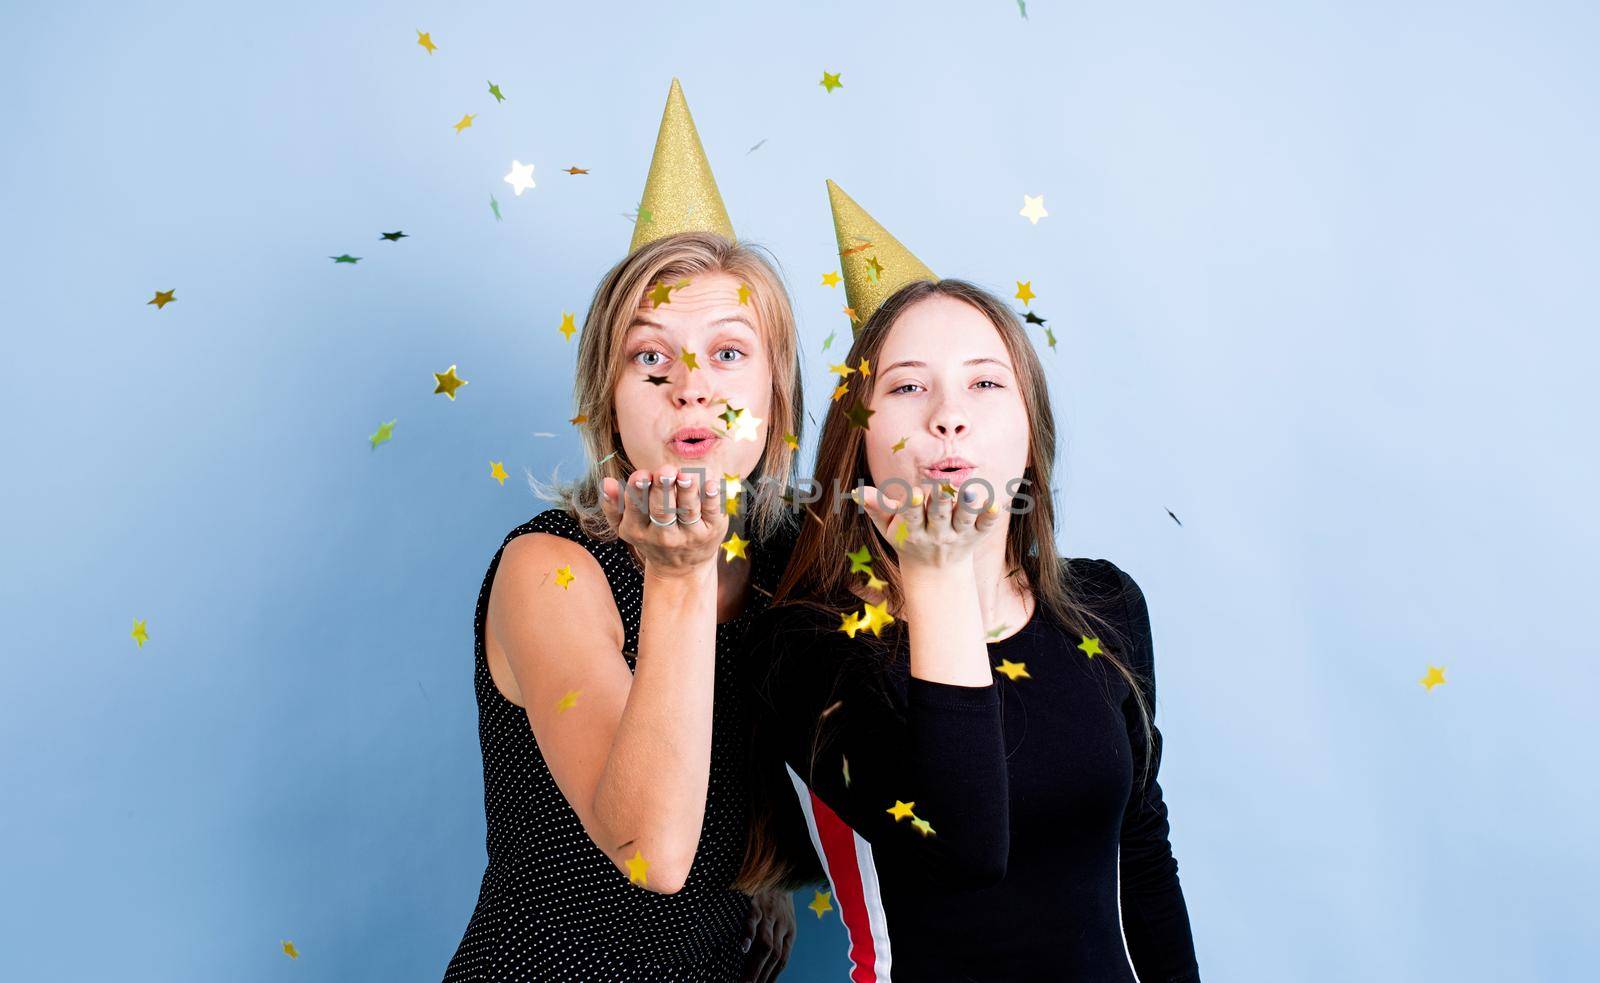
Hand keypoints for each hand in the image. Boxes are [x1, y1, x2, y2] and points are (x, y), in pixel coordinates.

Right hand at [599, 468, 728, 576]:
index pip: (636, 510)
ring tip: (686, 476)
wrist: (682, 568)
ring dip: (687, 492)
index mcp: (638, 531)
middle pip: (663, 511)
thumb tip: (606, 482)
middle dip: (663, 490)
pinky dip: (713, 499)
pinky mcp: (712, 531)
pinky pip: (712, 513)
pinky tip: (711, 484)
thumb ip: (613, 505)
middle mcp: (664, 536)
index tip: (641, 475)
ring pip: (688, 511)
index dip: (639, 492)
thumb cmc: (650, 536)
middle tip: (665, 472)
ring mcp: (690, 535)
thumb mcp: (626, 526)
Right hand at [740, 888, 794, 982]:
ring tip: (745, 981)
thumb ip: (777, 939)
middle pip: (774, 955)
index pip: (782, 960)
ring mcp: (769, 914)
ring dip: (755, 964)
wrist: (777, 868)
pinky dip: (749, 934)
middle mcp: (781, 924)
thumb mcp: (782, 919)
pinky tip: (743, 948)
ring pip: (765, 943)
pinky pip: (753, 920)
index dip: (772, 977)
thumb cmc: (776, 898)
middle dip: (761, 975)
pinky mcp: (757, 903)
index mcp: (789, 930)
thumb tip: (764, 964)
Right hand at [853, 479, 1003, 570]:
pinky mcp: (976, 534)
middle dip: (940, 503)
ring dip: (968, 507)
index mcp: (913, 530)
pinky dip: (990, 516)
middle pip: (939, 516)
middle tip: (942, 488)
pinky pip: (985, 525)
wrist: (935, 571)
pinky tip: (996, 503)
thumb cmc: (907, 538)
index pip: (913, 517)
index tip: (915, 494)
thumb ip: (876, 508)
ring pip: (964, 520)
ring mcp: (958, 535)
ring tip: (971, 492)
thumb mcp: (888, 527)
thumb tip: (856, 491)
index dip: (914, 506)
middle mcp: (937, 534)